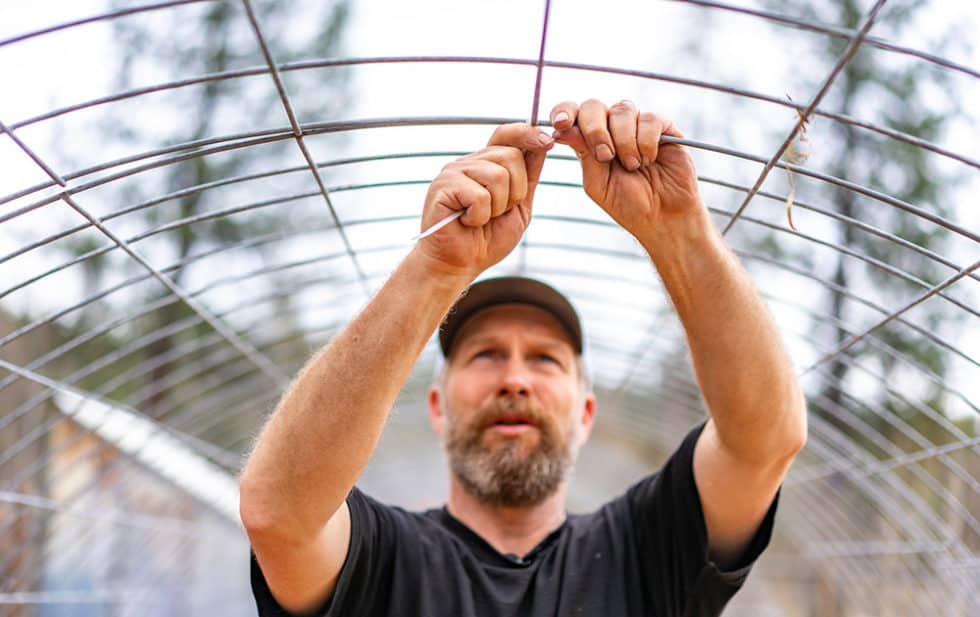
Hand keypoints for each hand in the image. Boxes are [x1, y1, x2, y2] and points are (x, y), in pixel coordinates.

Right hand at [415, 124, 553, 277]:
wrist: (458, 265)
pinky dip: (479, 217)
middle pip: (510, 155)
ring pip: (498, 175)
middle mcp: (468, 163)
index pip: (506, 134)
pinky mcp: (442, 187)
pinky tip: (466, 222)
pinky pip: (479, 196)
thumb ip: (529, 176)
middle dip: (515, 191)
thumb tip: (543, 143)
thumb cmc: (486, 240)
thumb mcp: (519, 206)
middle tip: (497, 212)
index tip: (548, 141)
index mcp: (485, 164)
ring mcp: (453, 172)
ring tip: (480, 219)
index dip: (527, 133)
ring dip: (497, 206)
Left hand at [551, 100, 701, 241]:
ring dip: (624, 141)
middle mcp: (612, 128)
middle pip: (594, 106)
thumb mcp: (598, 183)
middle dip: (595, 130)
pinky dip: (646, 142)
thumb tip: (562, 129)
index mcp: (590, 141)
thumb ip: (583, 154)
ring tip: (633, 166)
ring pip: (622, 110)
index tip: (560, 124)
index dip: (564, 112)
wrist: (662, 218)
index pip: (572, 114)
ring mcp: (637, 125)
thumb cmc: (628, 204)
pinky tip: (649, 160)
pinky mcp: (663, 126)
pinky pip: (649, 119)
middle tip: (606, 156)